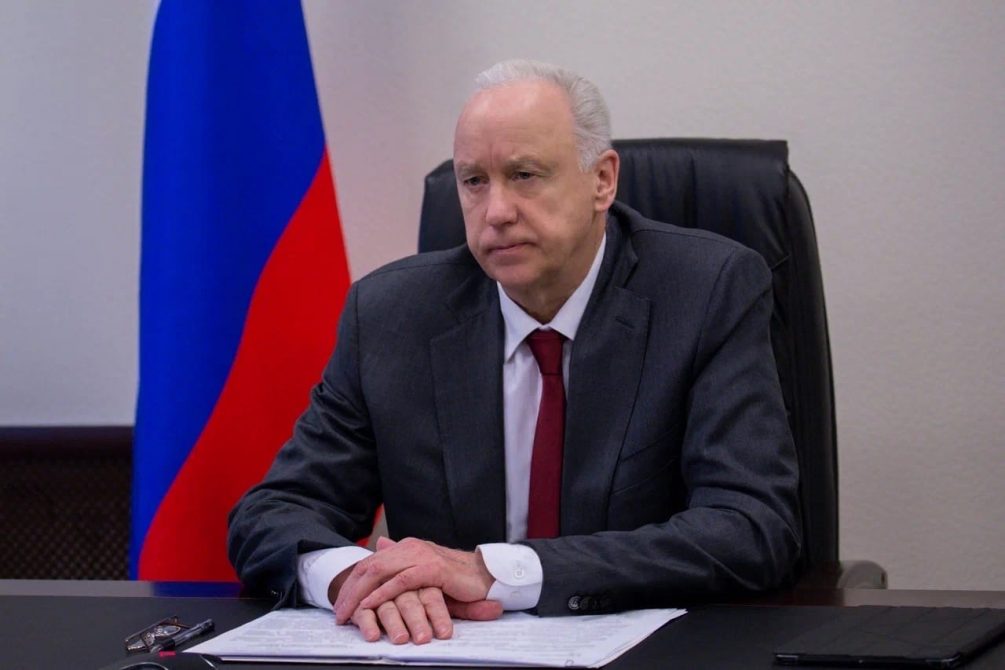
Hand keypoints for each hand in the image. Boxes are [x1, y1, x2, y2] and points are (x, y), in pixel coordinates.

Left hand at [333, 537, 500, 638]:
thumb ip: (400, 560)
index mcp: (405, 547)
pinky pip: (400, 581)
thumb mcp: (422, 570)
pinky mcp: (432, 568)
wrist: (485, 575)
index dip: (351, 584)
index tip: (339, 604)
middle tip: (337, 613)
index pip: (370, 564)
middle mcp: (409, 547)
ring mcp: (420, 556)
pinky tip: (370, 605)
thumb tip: (379, 546)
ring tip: (348, 613)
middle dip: (349, 591)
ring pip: (379, 572)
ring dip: (359, 594)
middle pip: (369, 567)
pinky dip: (382, 594)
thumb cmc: (455, 579)